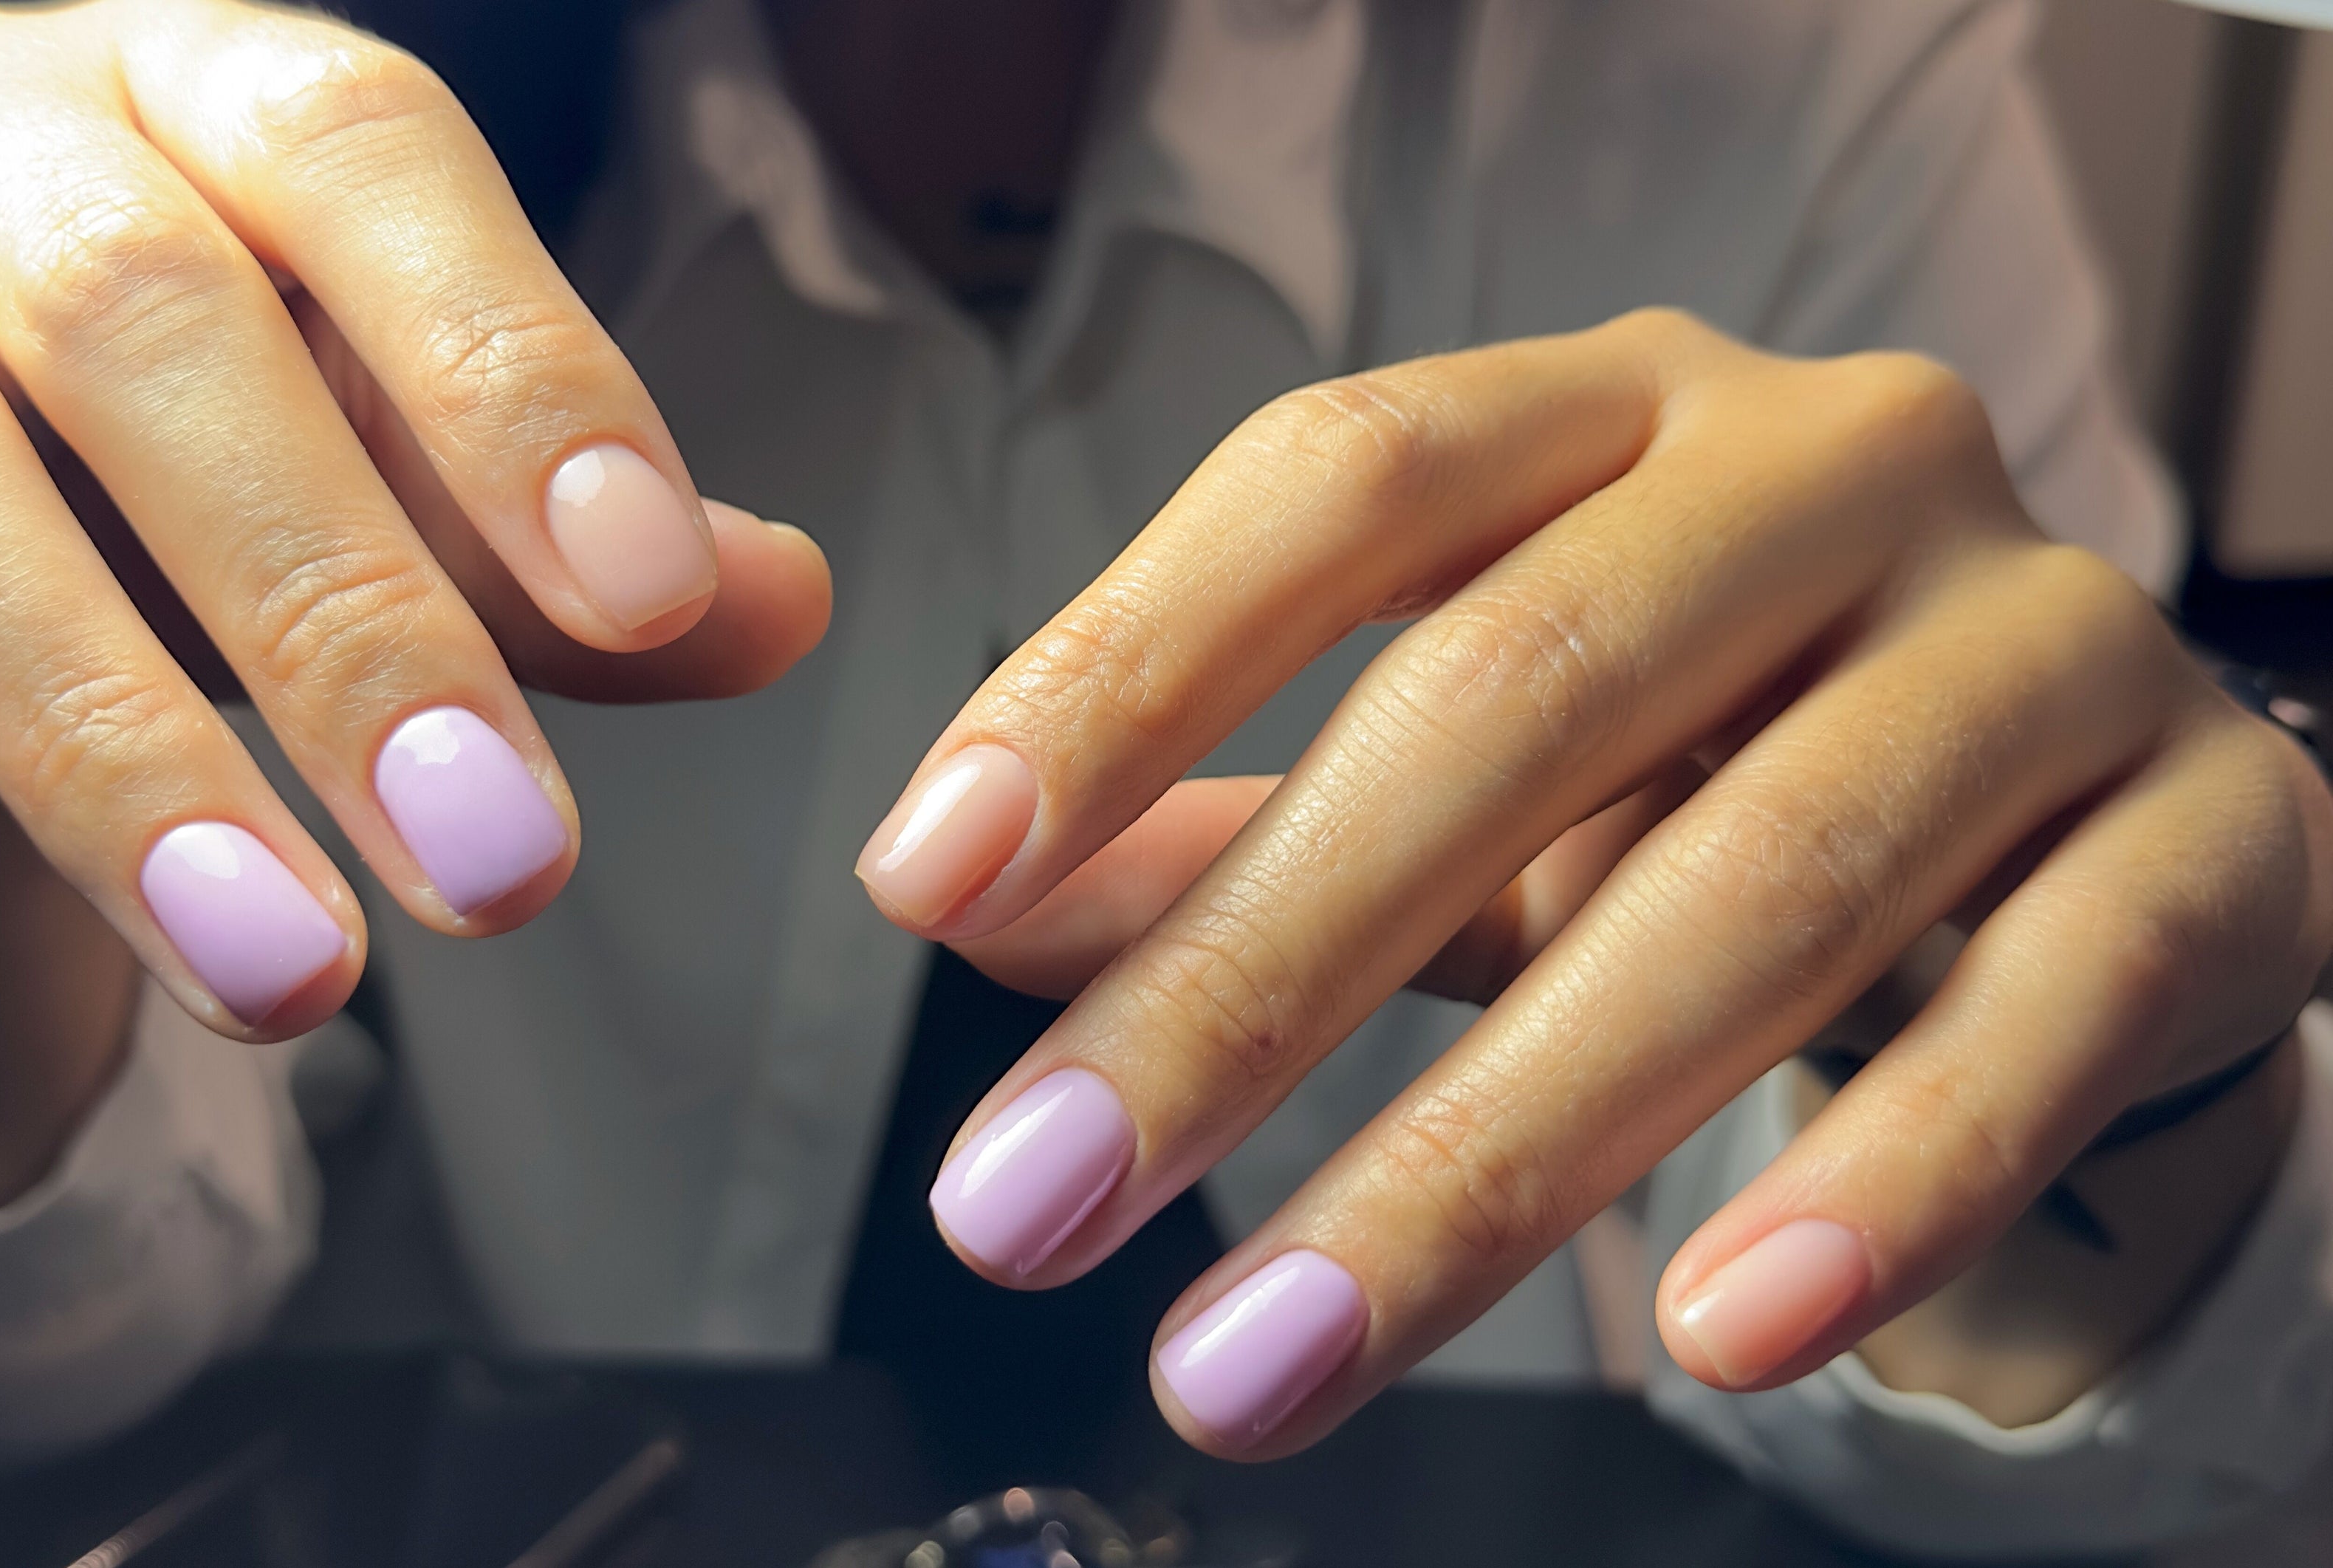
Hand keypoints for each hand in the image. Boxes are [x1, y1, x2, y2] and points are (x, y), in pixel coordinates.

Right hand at [0, 0, 828, 1041]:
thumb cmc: (221, 455)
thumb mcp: (422, 477)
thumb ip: (584, 549)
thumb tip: (778, 605)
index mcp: (206, 86)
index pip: (367, 158)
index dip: (511, 368)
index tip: (643, 600)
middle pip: (142, 324)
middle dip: (335, 615)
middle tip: (497, 867)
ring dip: (94, 726)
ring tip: (280, 967)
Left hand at [857, 308, 2332, 1454]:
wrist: (2089, 845)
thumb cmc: (1724, 778)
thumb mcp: (1477, 773)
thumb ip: (1238, 821)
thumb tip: (980, 902)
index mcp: (1617, 415)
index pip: (1341, 481)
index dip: (1124, 668)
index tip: (925, 877)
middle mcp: (1835, 468)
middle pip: (1513, 695)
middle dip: (1244, 979)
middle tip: (1023, 1208)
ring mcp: (2045, 639)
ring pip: (1758, 883)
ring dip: (1487, 1155)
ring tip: (1263, 1358)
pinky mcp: (2220, 835)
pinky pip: (2041, 1018)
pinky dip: (1870, 1187)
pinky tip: (1714, 1333)